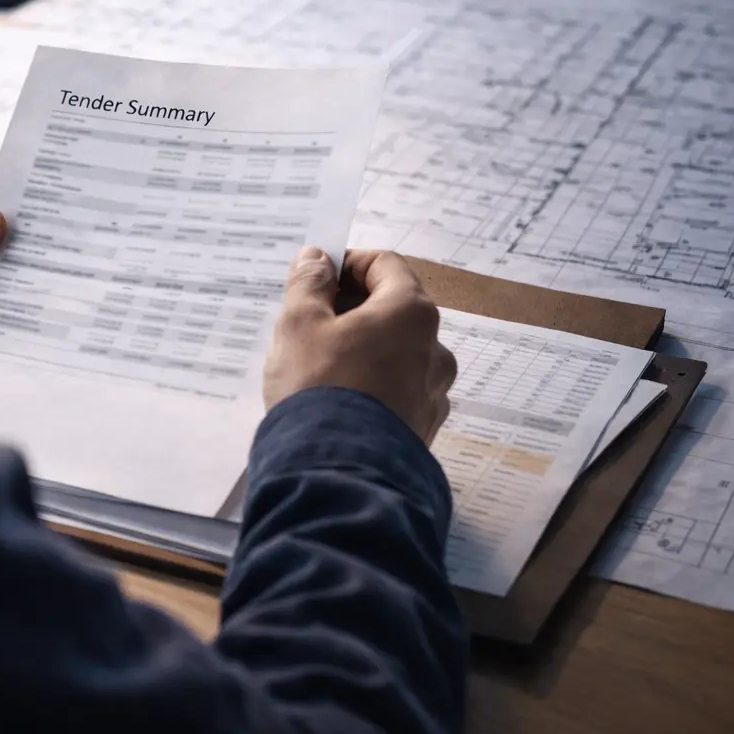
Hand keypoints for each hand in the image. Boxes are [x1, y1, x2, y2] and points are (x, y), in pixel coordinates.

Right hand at [263, 247, 455, 443]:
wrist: (337, 475)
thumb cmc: (318, 388)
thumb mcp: (299, 325)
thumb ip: (309, 283)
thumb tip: (317, 258)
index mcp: (410, 312)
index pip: (385, 264)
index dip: (348, 264)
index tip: (318, 281)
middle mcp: (434, 347)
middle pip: (394, 308)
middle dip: (353, 309)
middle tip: (312, 325)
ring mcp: (435, 391)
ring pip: (397, 352)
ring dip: (365, 348)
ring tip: (322, 369)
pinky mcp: (426, 426)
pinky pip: (399, 390)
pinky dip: (374, 384)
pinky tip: (341, 401)